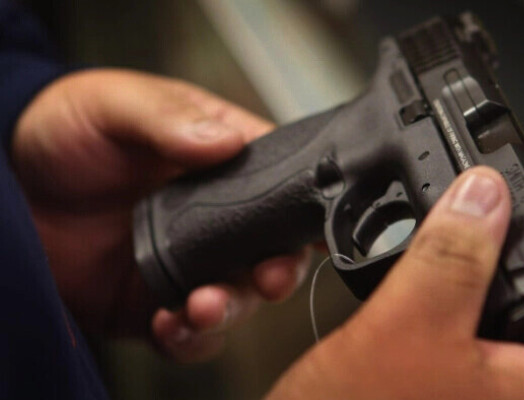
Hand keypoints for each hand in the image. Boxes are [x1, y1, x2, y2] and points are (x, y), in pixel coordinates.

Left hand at [12, 69, 310, 361]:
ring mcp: (190, 262)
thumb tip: (225, 140)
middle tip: (268, 277)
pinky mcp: (156, 300)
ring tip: (203, 306)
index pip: (283, 185)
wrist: (8, 181)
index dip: (303, 210)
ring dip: (231, 309)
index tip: (310, 232)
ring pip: (237, 298)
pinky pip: (188, 331)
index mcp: (223, 162)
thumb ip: (169, 119)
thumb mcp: (118, 104)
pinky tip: (169, 324)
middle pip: (272, 251)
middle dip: (277, 271)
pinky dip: (188, 338)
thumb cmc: (69, 127)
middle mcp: (217, 217)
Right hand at [267, 167, 523, 398]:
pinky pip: (461, 354)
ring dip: (467, 296)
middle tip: (478, 242)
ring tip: (439, 269)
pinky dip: (442, 320)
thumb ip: (453, 257)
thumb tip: (485, 196)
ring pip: (496, 338)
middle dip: (506, 276)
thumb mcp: (408, 324)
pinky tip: (412, 305)